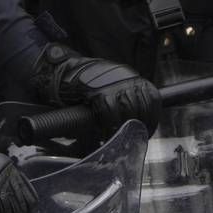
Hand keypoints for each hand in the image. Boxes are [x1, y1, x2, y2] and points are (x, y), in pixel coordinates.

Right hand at [29, 44, 160, 134]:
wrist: (60, 73)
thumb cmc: (84, 86)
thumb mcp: (109, 90)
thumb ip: (123, 101)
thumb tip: (135, 124)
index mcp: (131, 77)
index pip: (152, 99)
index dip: (151, 119)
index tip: (146, 132)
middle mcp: (125, 78)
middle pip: (143, 106)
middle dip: (139, 126)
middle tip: (131, 139)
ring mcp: (111, 83)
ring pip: (128, 110)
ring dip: (124, 128)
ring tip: (118, 139)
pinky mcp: (96, 89)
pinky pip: (109, 111)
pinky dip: (109, 125)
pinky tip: (106, 134)